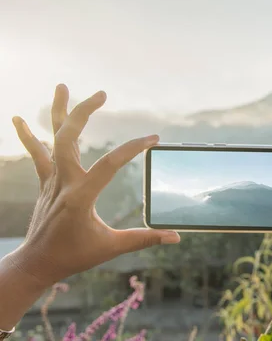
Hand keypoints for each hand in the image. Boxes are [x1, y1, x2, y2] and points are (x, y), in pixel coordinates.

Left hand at [6, 84, 179, 287]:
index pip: (109, 163)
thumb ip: (144, 239)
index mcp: (81, 196)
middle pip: (68, 138)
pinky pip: (37, 154)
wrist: (37, 264)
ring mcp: (52, 180)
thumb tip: (176, 238)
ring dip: (56, 112)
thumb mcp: (111, 247)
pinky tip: (18, 118)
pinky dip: (28, 136)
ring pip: (51, 139)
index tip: (153, 138)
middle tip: (101, 94)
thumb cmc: (74, 256)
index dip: (133, 148)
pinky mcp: (46, 182)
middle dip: (83, 112)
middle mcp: (63, 182)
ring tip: (62, 86)